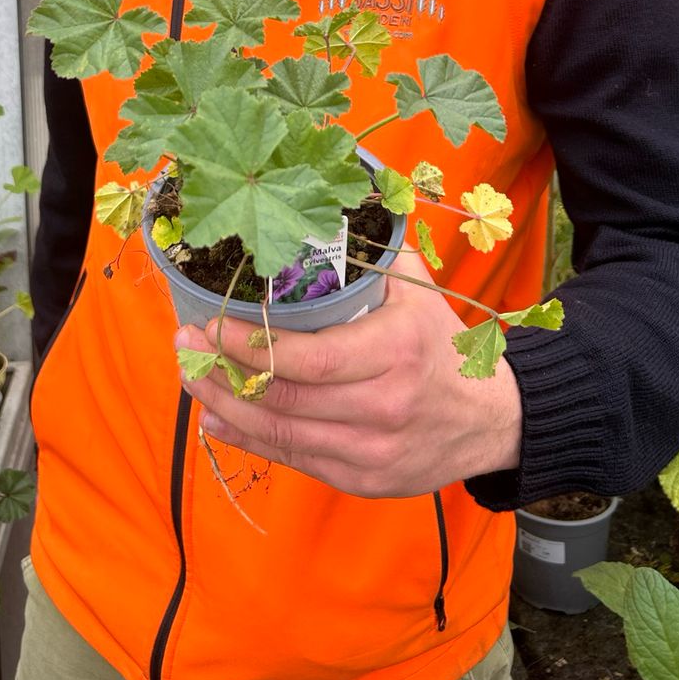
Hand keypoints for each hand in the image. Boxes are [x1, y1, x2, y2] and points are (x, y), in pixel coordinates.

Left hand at [175, 252, 521, 498]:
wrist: (494, 421)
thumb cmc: (446, 347)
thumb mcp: (418, 292)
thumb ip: (373, 252)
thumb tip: (334, 199)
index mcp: (394, 353)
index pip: (306, 359)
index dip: (249, 346)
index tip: (210, 324)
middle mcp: (382, 407)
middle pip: (283, 398)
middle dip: (222, 372)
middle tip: (185, 345)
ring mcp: (370, 451)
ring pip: (281, 433)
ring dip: (225, 407)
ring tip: (191, 378)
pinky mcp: (363, 480)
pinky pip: (294, 459)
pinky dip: (249, 439)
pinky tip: (219, 418)